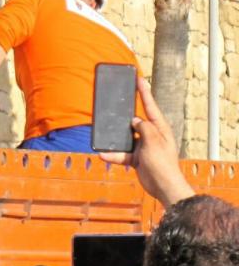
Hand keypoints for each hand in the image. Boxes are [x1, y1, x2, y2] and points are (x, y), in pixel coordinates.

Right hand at [100, 77, 194, 207]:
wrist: (163, 187)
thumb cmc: (162, 163)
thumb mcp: (153, 141)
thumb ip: (144, 127)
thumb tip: (134, 120)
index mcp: (160, 128)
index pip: (150, 106)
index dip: (144, 92)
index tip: (139, 78)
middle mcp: (151, 135)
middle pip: (135, 121)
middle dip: (124, 115)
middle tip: (114, 103)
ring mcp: (143, 146)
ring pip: (125, 138)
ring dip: (114, 139)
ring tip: (102, 134)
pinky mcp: (136, 158)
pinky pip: (121, 153)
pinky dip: (112, 154)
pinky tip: (102, 154)